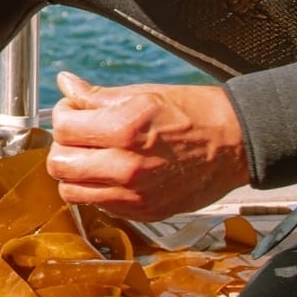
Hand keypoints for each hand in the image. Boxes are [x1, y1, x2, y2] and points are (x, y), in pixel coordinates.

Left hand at [47, 72, 250, 221]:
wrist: (237, 143)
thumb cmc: (194, 113)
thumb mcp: (144, 94)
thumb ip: (97, 96)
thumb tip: (66, 84)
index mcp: (124, 130)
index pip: (62, 128)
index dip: (63, 114)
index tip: (74, 110)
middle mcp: (126, 167)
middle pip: (59, 165)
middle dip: (63, 146)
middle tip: (78, 134)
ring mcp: (135, 196)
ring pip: (71, 192)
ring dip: (74, 172)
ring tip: (91, 156)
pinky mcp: (144, 213)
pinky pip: (99, 205)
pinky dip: (97, 190)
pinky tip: (112, 172)